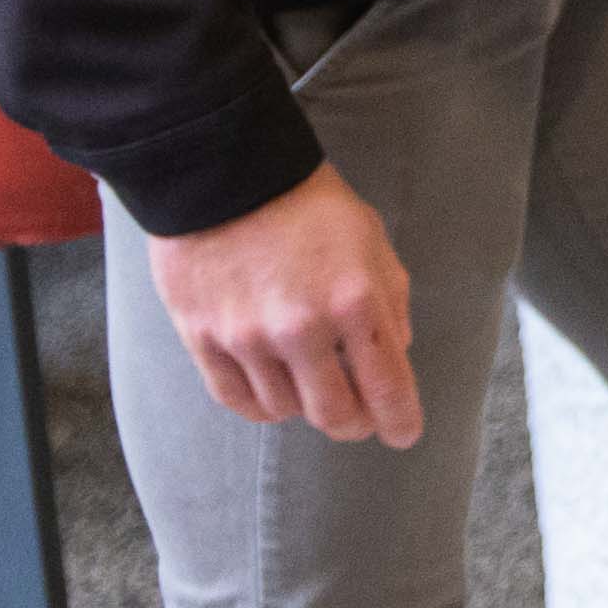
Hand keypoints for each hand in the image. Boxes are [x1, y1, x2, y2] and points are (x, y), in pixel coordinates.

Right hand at [151, 166, 422, 446]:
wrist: (225, 174)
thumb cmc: (308, 205)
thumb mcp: (371, 242)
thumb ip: (389, 301)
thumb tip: (394, 354)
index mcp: (355, 301)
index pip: (386, 386)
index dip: (400, 420)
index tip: (404, 434)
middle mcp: (302, 328)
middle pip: (334, 414)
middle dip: (354, 424)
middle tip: (358, 421)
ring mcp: (248, 337)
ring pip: (285, 411)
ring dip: (305, 406)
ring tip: (312, 384)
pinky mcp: (203, 338)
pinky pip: (237, 400)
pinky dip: (262, 406)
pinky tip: (274, 393)